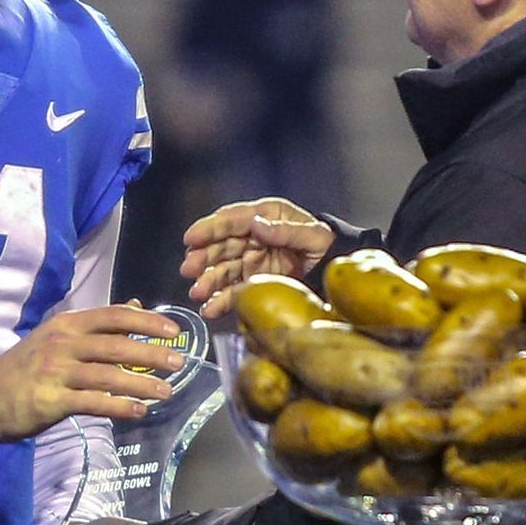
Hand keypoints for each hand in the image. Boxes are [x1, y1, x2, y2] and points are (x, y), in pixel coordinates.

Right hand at [0, 304, 181, 447]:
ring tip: (167, 392)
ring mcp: (56, 372)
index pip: (113, 316)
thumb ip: (97, 325)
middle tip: (179, 361)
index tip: (173, 330)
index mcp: (66, 324)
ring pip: (108, 375)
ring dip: (141, 384)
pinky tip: (138, 411)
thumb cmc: (26, 367)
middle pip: (116, 345)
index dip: (146, 321)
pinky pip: (92, 402)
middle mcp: (62, 343)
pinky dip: (118, 406)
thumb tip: (136, 306)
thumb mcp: (58, 336)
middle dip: (151, 353)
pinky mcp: (51, 400)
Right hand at [181, 197, 335, 318]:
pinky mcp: (253, 280)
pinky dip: (220, 300)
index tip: (191, 238)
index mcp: (265, 216)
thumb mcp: (312, 234)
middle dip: (203, 258)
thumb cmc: (326, 244)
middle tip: (189, 269)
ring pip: (223, 269)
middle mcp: (253, 236)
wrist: (337, 268)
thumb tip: (257, 224)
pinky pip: (233, 290)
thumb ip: (286, 230)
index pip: (231, 220)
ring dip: (207, 281)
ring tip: (197, 293)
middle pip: (221, 246)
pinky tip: (210, 308)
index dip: (209, 228)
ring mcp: (251, 259)